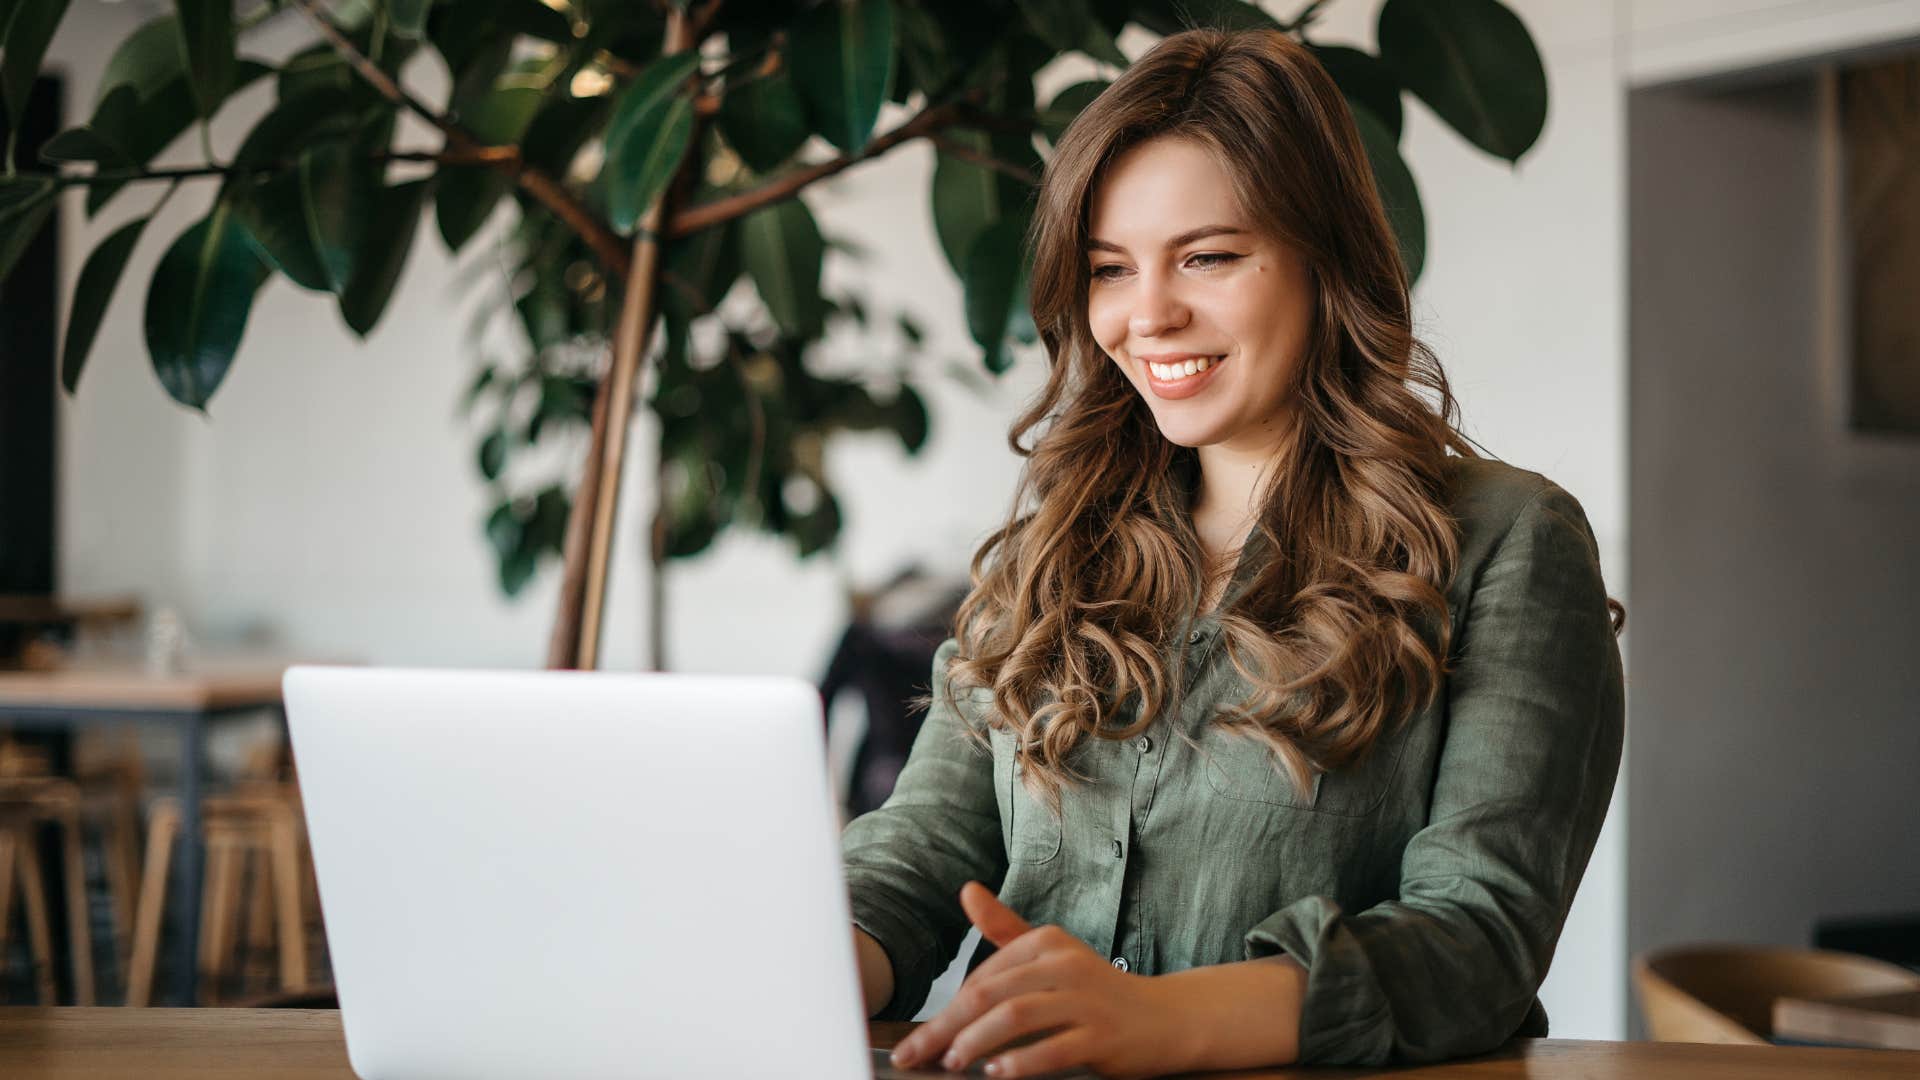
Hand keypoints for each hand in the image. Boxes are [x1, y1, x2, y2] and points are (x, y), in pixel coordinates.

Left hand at [888, 881, 1196, 1078]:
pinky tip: (997, 1071)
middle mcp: (1065, 964)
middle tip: (915, 1054)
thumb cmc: (1097, 991)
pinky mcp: (1103, 1035)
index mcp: (1047, 942)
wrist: (1166, 1019)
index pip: (983, 978)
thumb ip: (1005, 929)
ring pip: (1017, 1017)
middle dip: (945, 1027)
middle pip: (991, 995)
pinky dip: (1021, 1061)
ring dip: (976, 1041)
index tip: (920, 1040)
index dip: (947, 1010)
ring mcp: (1086, 1000)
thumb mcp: (1051, 955)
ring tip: (952, 1061)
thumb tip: (966, 891)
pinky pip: (1054, 1048)